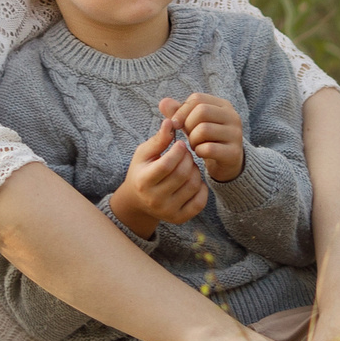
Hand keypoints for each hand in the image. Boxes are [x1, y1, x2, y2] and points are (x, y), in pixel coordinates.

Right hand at [110, 121, 208, 235]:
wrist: (138, 201)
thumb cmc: (142, 170)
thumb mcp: (144, 153)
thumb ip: (158, 139)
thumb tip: (170, 122)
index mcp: (143, 181)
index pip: (167, 164)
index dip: (178, 150)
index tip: (180, 143)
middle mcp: (154, 199)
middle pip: (182, 174)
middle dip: (188, 158)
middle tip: (186, 153)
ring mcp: (168, 211)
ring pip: (193, 185)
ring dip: (195, 170)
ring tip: (188, 165)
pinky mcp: (179, 218)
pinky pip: (200, 201)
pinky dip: (201, 187)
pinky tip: (194, 179)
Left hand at [158, 93, 244, 182]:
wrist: (226, 163)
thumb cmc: (206, 139)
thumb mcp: (192, 124)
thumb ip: (178, 113)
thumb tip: (163, 102)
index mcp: (223, 105)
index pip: (197, 98)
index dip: (182, 111)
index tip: (176, 124)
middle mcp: (233, 116)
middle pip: (202, 111)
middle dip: (188, 125)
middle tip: (188, 136)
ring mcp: (235, 134)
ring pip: (204, 129)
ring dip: (193, 140)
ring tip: (195, 145)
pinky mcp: (233, 152)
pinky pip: (208, 148)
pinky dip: (199, 151)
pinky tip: (201, 153)